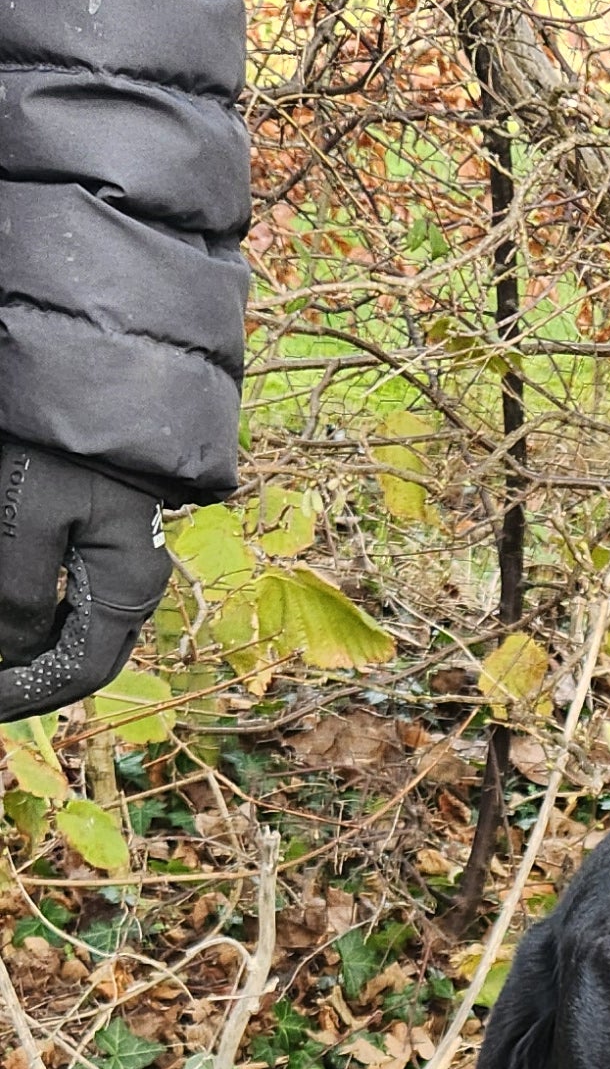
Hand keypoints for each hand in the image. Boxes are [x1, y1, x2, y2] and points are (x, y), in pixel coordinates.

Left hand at [0, 448, 171, 720]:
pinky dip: (47, 620)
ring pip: (85, 633)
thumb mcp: (25, 520)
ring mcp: (129, 563)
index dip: (29, 696)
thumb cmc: (61, 444)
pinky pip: (81, 602)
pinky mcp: (111, 540)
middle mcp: (137, 585)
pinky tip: (20, 618)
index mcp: (127, 588)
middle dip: (37, 683)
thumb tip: (13, 653)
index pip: (78, 672)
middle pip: (89, 661)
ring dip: (41, 652)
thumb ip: (17, 597)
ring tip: (4, 658)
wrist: (102, 372)